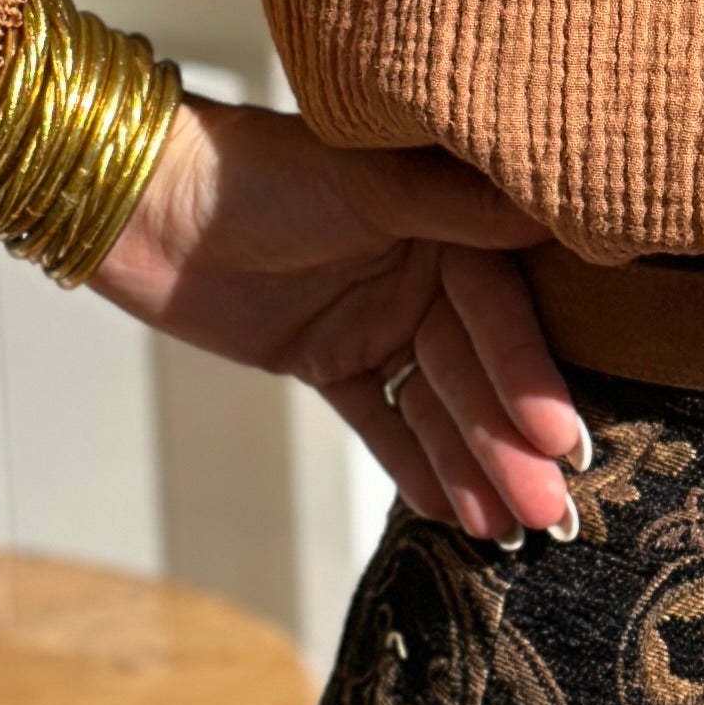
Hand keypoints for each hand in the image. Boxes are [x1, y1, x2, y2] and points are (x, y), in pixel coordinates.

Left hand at [88, 98, 585, 541]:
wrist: (142, 203)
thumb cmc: (255, 173)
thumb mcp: (364, 185)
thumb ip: (457, 207)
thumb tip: (552, 211)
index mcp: (445, 223)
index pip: (499, 311)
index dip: (528, 375)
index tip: (561, 439)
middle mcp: (422, 273)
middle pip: (474, 371)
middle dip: (508, 443)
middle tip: (548, 512)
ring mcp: (375, 321)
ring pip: (432, 405)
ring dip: (469, 467)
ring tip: (506, 531)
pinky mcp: (327, 360)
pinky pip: (378, 419)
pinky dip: (409, 463)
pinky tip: (448, 513)